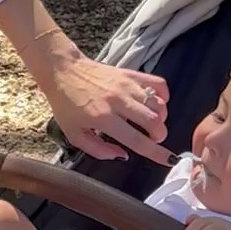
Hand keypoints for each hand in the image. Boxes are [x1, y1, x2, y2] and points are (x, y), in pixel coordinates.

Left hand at [41, 46, 170, 163]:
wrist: (62, 70)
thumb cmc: (66, 104)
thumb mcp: (74, 134)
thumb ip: (98, 150)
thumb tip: (123, 156)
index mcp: (103, 118)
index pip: (137, 140)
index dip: (156, 153)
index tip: (169, 160)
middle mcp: (118, 101)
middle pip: (154, 121)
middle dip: (159, 135)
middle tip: (152, 138)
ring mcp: (126, 85)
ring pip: (158, 104)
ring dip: (161, 118)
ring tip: (151, 122)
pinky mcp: (130, 73)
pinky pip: (158, 84)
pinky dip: (163, 96)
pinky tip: (155, 103)